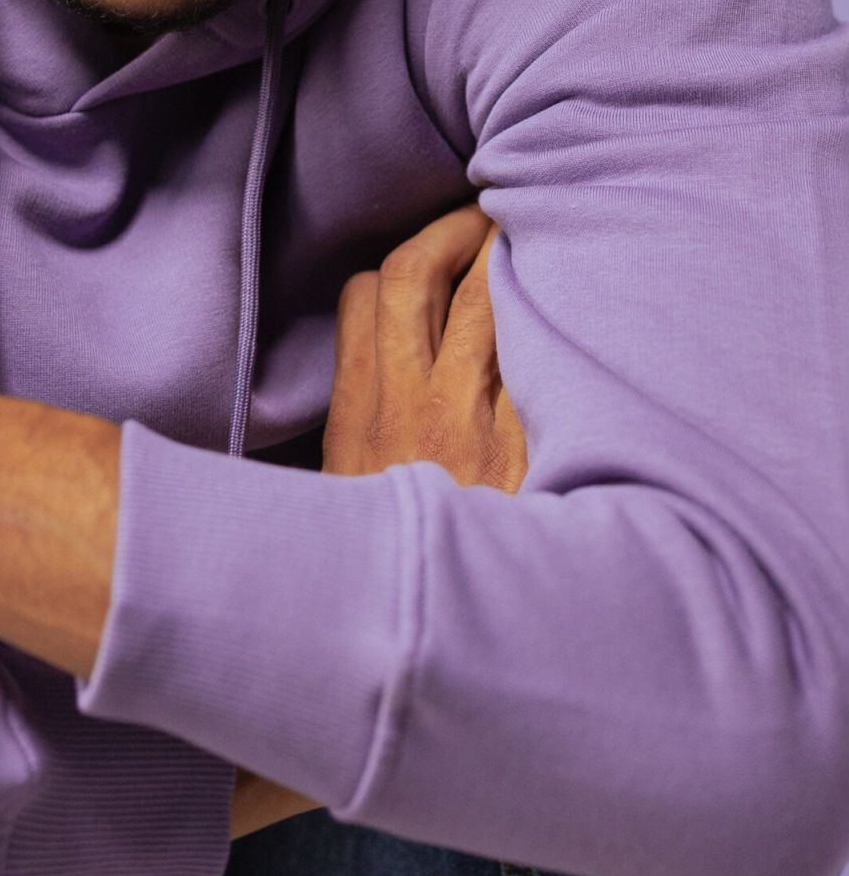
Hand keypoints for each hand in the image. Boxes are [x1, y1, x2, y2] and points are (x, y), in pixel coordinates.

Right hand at [231, 201, 528, 839]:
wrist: (453, 658)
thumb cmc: (389, 604)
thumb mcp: (334, 537)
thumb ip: (331, 482)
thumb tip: (303, 465)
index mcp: (357, 427)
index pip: (361, 302)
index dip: (388, 269)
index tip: (412, 260)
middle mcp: (415, 411)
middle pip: (419, 278)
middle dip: (448, 232)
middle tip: (479, 216)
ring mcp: (480, 423)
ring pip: (486, 299)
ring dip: (503, 259)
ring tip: (522, 242)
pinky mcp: (538, 445)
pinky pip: (542, 355)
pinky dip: (553, 322)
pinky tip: (571, 316)